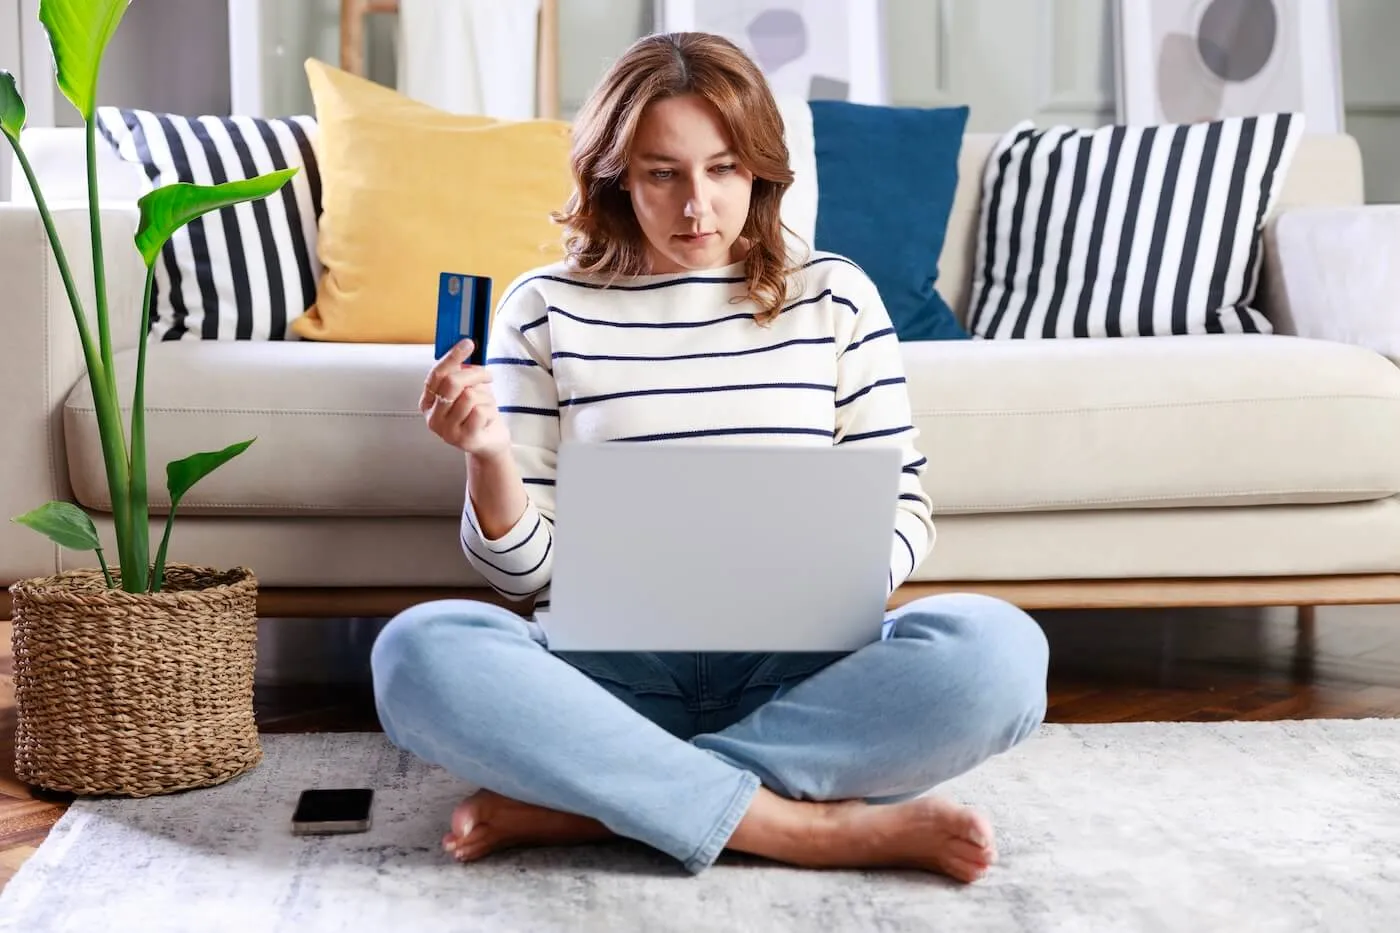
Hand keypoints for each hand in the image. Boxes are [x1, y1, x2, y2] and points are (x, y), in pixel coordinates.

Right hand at [420, 339, 511, 456]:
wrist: (490, 443)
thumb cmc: (478, 415)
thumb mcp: (467, 390)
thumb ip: (462, 373)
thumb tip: (465, 345)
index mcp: (428, 402)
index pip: (437, 374)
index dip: (452, 356)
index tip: (468, 343)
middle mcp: (433, 417)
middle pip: (452, 382)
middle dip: (475, 374)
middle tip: (487, 375)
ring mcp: (447, 430)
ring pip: (470, 396)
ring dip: (485, 397)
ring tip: (486, 405)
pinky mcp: (464, 439)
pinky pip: (481, 411)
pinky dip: (491, 411)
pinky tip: (488, 419)